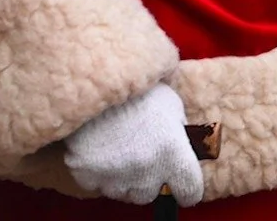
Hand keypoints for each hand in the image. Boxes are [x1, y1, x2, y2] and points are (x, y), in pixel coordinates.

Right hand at [62, 82, 202, 206]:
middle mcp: (147, 173)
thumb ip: (178, 132)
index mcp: (175, 155)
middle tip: (142, 158)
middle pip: (150, 194)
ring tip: (119, 150)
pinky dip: (98, 173)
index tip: (182, 185)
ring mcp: (115, 177)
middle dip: (149, 181)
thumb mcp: (171, 105)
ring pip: (123, 192)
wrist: (95, 81)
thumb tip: (180, 147)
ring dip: (123, 178)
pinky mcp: (86, 176)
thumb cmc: (139, 89)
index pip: (190, 192)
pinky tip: (99, 149)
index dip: (187, 189)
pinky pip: (96, 184)